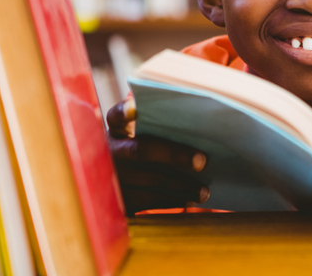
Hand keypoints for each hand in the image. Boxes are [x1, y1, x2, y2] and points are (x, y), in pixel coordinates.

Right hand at [107, 96, 209, 214]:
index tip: (134, 109)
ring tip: (203, 190)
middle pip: (141, 150)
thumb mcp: (138, 137)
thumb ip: (156, 126)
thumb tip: (190, 122)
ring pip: (149, 180)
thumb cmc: (139, 152)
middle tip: (202, 161)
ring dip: (181, 186)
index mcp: (115, 131)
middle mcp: (108, 152)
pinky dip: (173, 202)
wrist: (117, 184)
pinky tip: (190, 200)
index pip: (116, 116)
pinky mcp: (117, 201)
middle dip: (174, 155)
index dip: (123, 112)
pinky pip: (148, 202)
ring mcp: (111, 178)